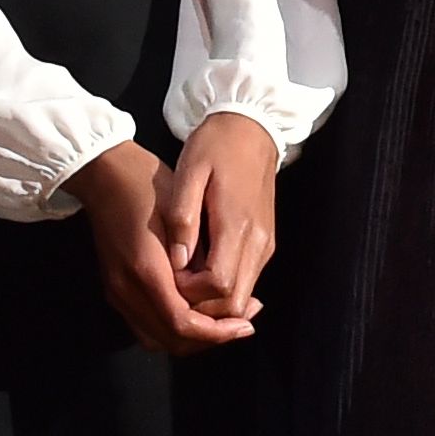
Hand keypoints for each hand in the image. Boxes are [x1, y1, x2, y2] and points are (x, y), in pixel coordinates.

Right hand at [60, 140, 255, 354]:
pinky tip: (198, 311)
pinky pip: (146, 325)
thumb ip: (197, 253)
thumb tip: (222, 286)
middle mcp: (126, 290)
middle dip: (209, 339)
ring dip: (193, 337)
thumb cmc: (148, 185)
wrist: (105, 175)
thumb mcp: (182, 211)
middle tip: (242, 325)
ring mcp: (116, 293)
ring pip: (157, 338)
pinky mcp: (115, 289)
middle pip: (170, 340)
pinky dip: (174, 327)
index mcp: (145, 269)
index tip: (246, 325)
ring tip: (226, 322)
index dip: (216, 332)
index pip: (182, 323)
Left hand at [159, 111, 280, 321]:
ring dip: (212, 302)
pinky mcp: (266, 242)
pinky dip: (223, 290)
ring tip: (182, 284)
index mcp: (238, 224)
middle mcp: (258, 241)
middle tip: (172, 289)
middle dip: (202, 309)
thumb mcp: (190, 172)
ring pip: (242, 297)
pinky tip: (199, 275)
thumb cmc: (216, 146)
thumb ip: (183, 219)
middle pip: (234, 302)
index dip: (189, 293)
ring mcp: (265, 243)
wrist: (252, 126)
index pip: (218, 285)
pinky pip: (246, 281)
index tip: (168, 276)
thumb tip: (177, 262)